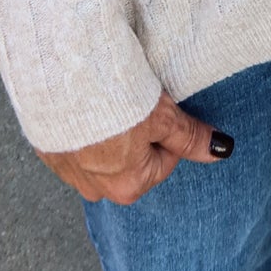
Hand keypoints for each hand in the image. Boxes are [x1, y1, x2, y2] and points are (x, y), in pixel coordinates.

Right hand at [35, 89, 232, 203]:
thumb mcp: (163, 117)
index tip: (157, 108)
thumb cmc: (116, 100)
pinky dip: (82, 130)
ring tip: (107, 104)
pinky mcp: (48, 154)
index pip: (165, 159)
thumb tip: (222, 149)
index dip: (166, 129)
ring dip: (108, 133)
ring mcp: (70, 175)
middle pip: (132, 161)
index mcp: (129, 186)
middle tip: (132, 105)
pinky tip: (83, 108)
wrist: (63, 80)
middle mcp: (98, 190)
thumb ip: (190, 137)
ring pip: (101, 155)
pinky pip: (74, 146)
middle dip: (136, 135)